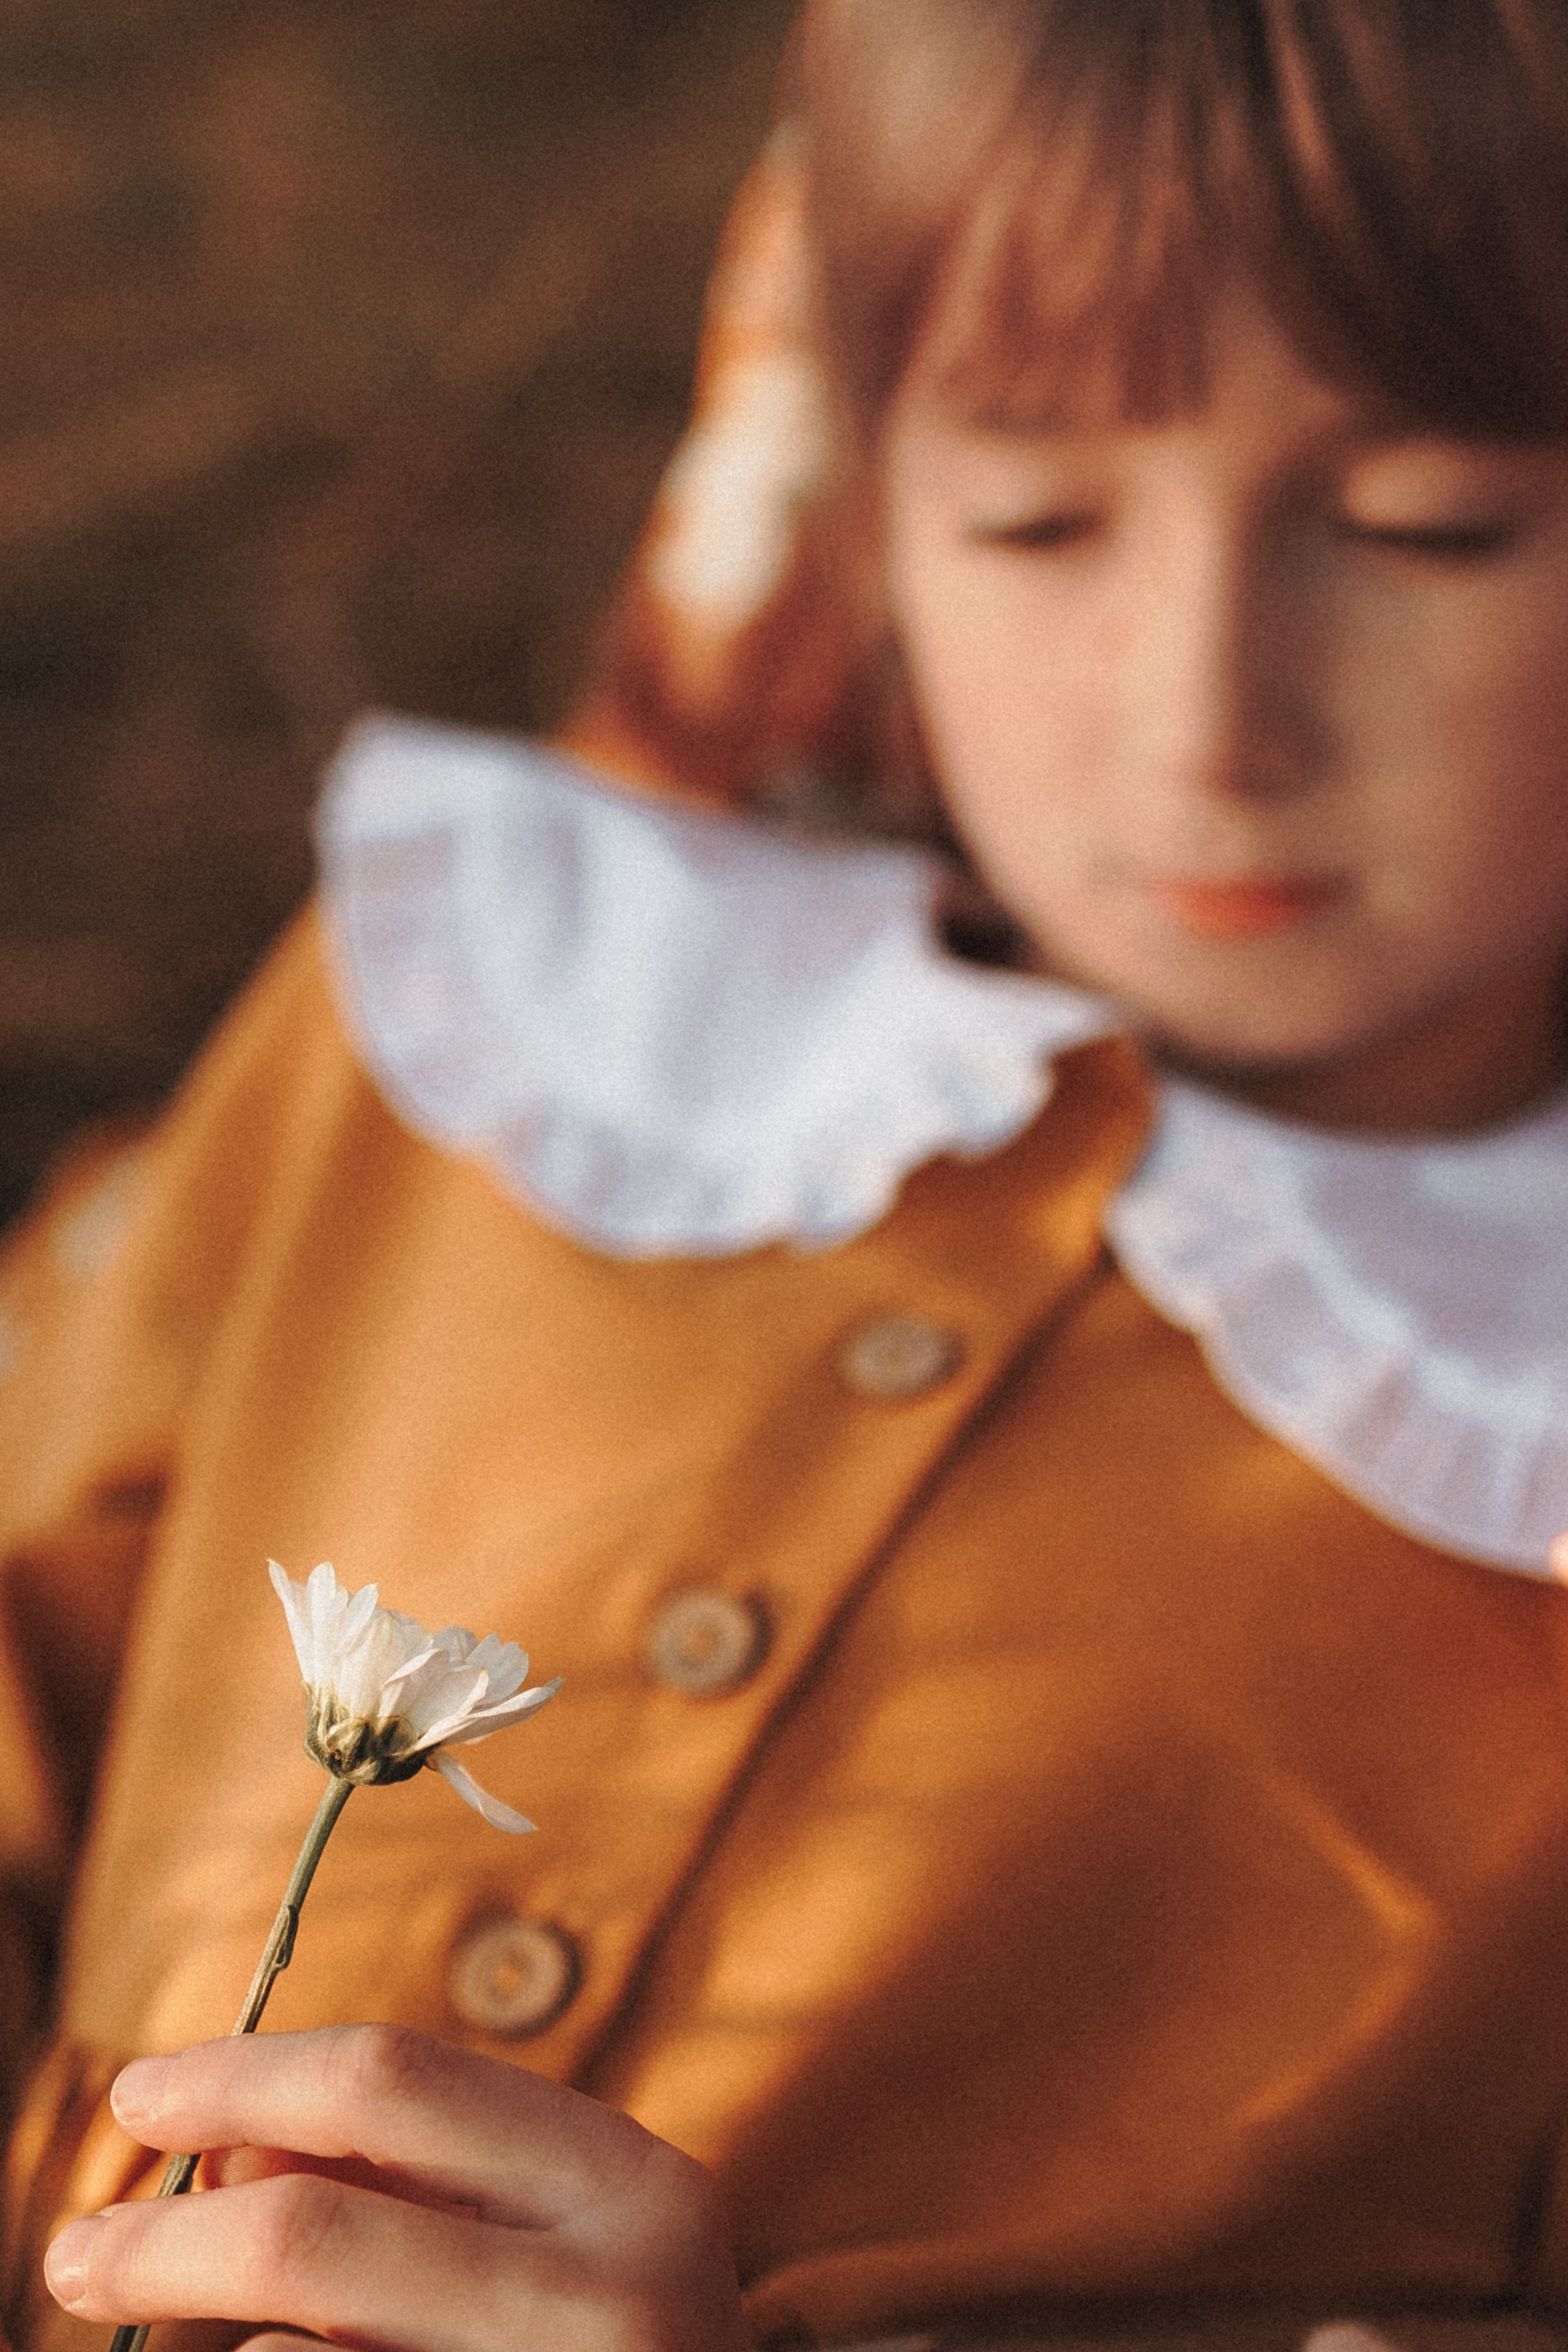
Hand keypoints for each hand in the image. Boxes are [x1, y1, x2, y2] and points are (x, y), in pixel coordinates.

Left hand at [44, 2024, 745, 2351]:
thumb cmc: (610, 2335)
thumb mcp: (554, 2229)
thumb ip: (410, 2173)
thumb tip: (221, 2147)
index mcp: (630, 2184)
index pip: (392, 2079)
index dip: (243, 2072)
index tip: (138, 2089)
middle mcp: (607, 2299)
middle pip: (309, 2233)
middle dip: (161, 2239)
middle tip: (75, 2252)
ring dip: (223, 2342)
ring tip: (213, 2341)